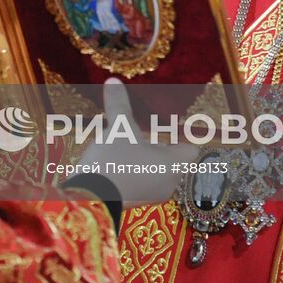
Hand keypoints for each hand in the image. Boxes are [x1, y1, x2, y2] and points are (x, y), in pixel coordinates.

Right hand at [73, 78, 195, 208]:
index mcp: (174, 163)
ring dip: (147, 158)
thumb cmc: (113, 162)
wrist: (90, 199)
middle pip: (174, 158)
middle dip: (160, 144)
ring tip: (130, 144)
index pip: (191, 148)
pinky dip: (137, 170)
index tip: (172, 126)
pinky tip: (120, 160)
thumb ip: (119, 104)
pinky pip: (145, 181)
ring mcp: (154, 194)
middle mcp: (170, 181)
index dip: (182, 135)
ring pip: (158, 170)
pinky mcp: (138, 201)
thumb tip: (113, 81)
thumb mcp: (117, 128)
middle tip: (147, 130)